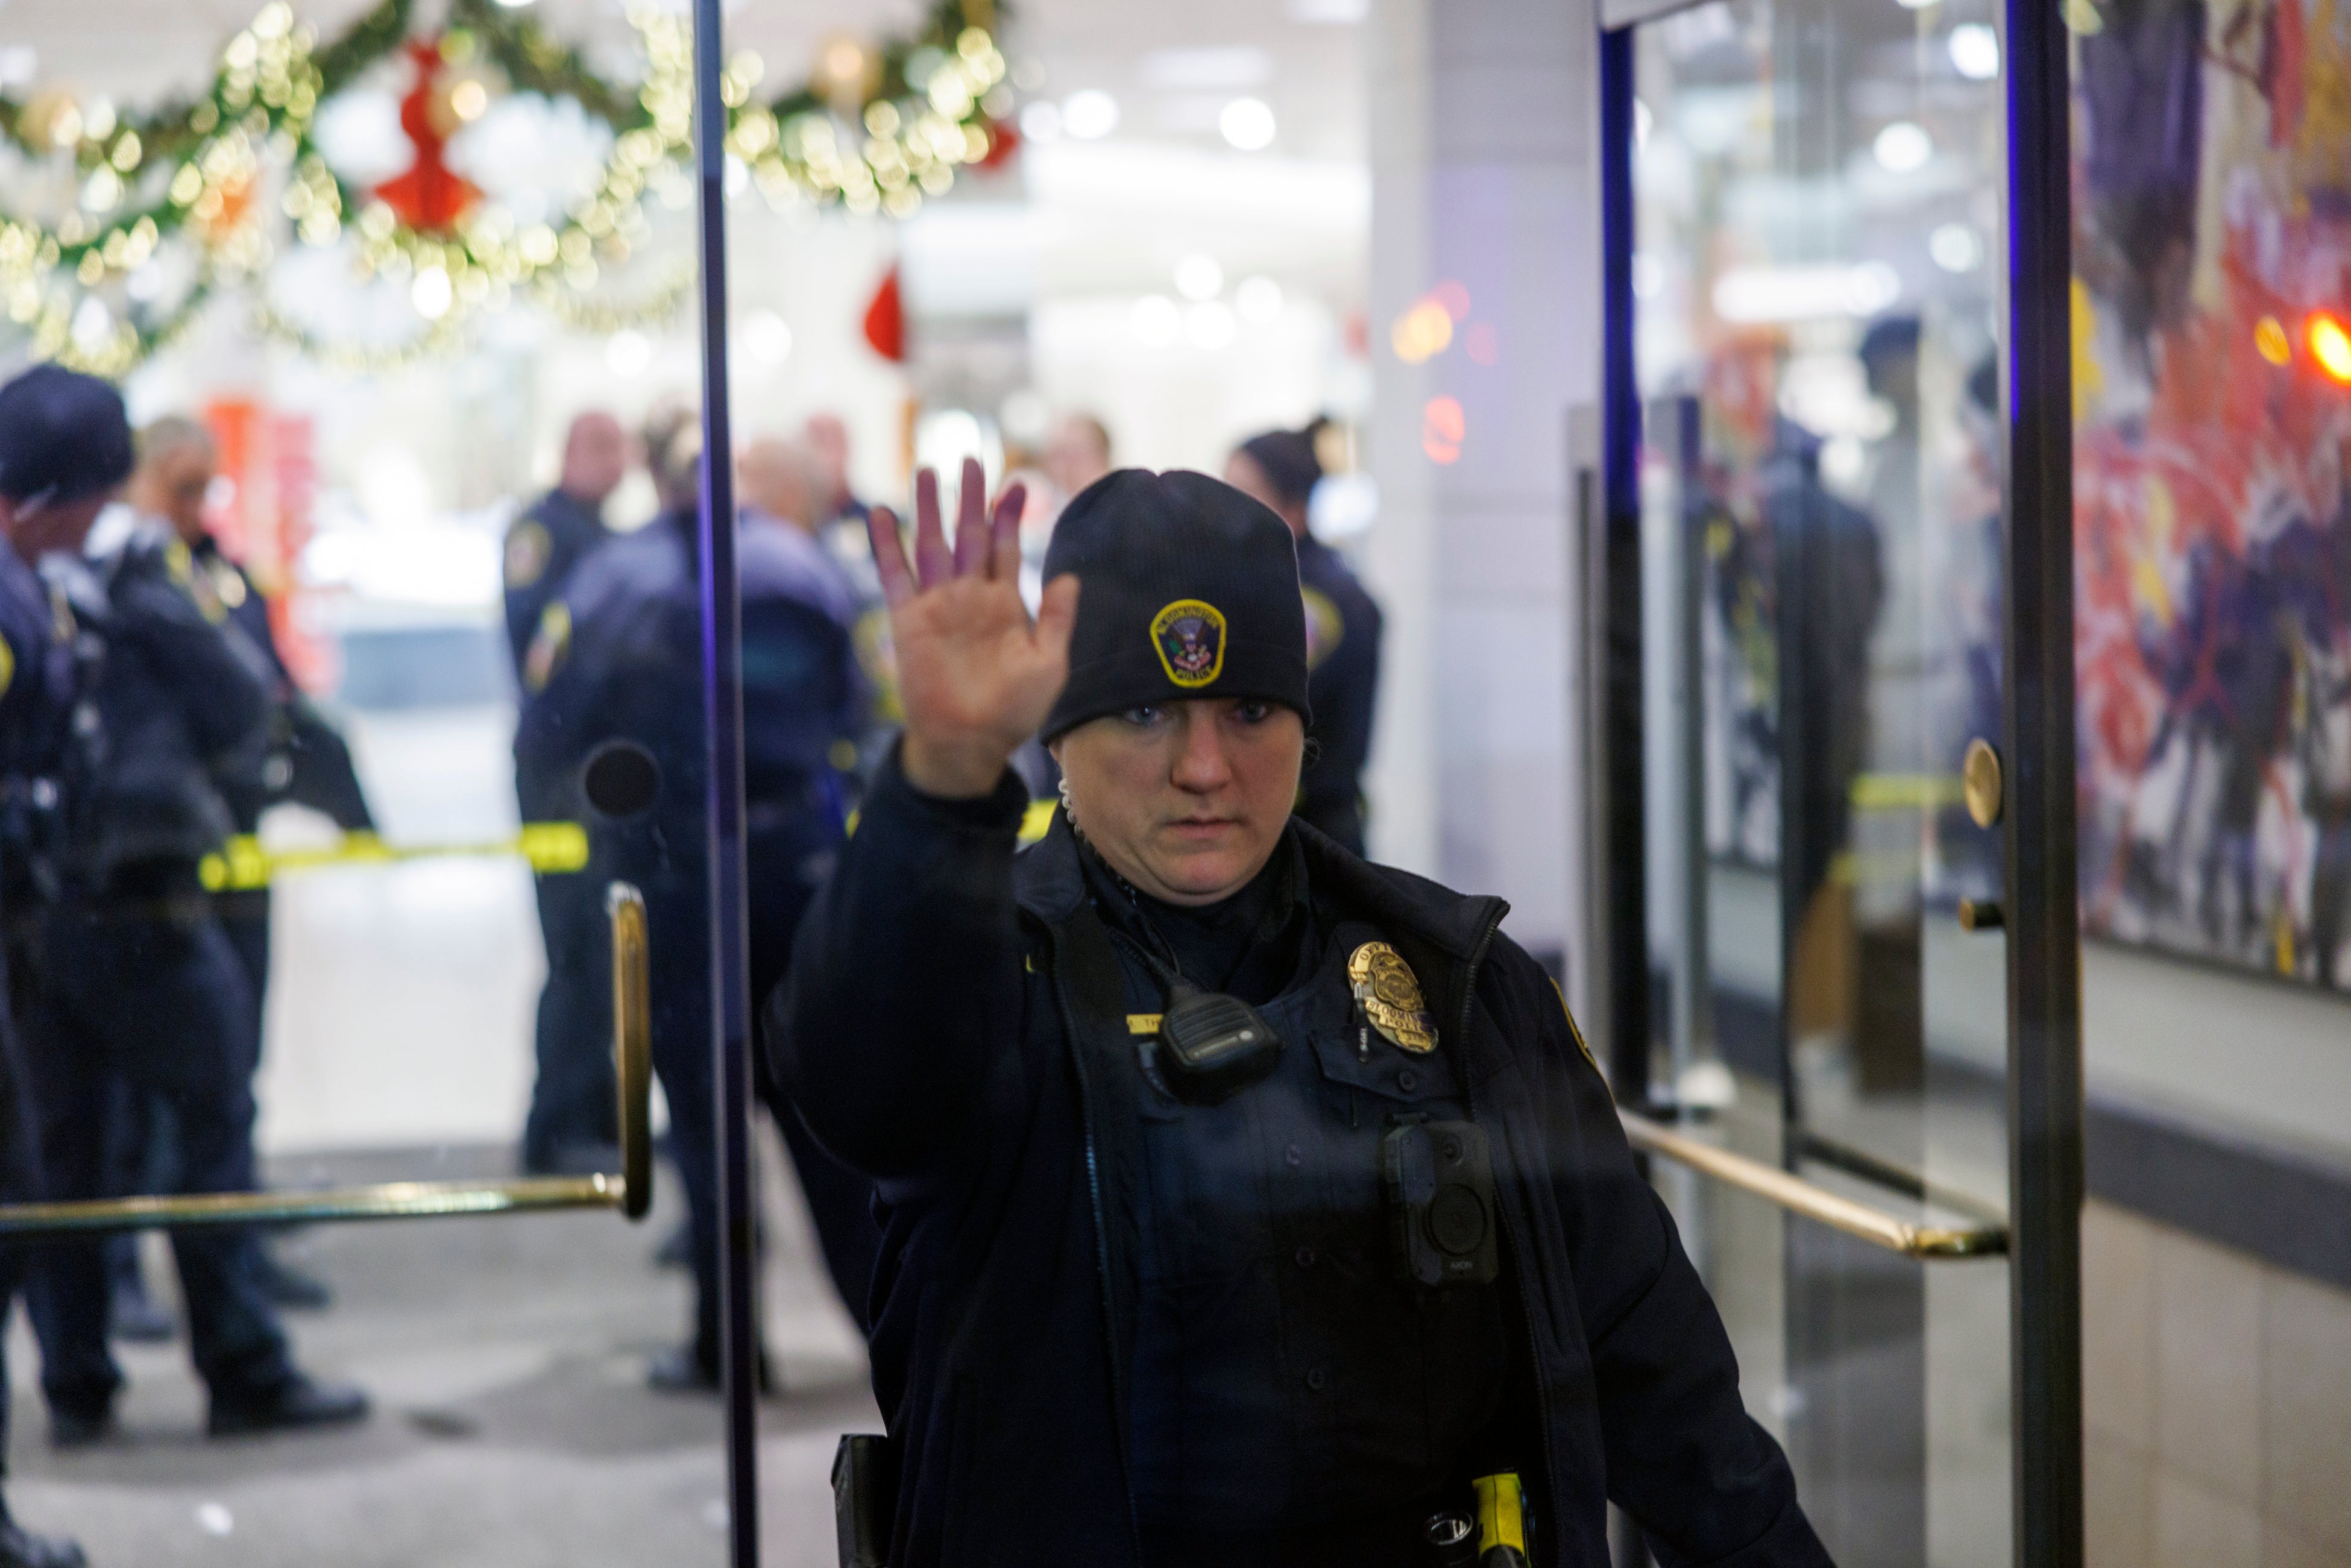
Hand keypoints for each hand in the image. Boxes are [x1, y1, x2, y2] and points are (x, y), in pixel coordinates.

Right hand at [871, 458, 1078, 797]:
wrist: (970, 743)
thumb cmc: (1014, 711)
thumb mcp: (1049, 664)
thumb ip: (1058, 619)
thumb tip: (1072, 576)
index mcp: (1005, 604)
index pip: (1006, 548)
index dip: (1009, 516)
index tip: (1016, 484)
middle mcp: (969, 597)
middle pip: (968, 535)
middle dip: (970, 498)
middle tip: (971, 458)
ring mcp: (937, 606)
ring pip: (932, 545)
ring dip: (930, 509)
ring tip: (928, 470)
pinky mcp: (908, 621)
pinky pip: (896, 575)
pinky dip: (888, 545)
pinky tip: (884, 514)